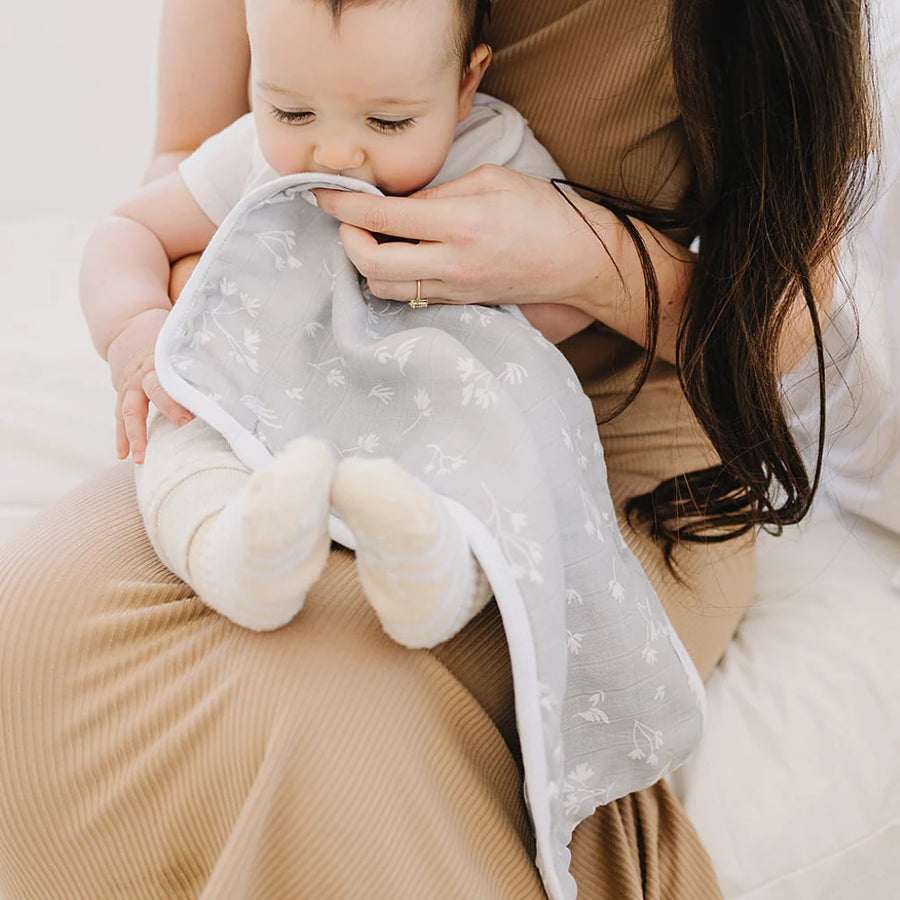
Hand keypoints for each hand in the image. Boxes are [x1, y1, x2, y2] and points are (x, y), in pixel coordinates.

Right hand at [106, 308, 192, 463]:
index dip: (182, 393)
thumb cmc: (159, 330)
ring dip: (134, 436)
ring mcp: (130, 387)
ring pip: (129, 413)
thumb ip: (197, 347)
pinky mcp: (123, 395)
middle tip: (183, 425)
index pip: (172, 377)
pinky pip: (120, 418)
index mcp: (158, 359)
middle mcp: (142, 375)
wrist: (124, 322)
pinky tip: (124, 456)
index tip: (196, 410)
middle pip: (153, 394)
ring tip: (139, 459)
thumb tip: (232, 357)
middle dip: (168, 410)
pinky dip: (122, 437)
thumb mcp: (177, 334)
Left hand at [313, 165, 613, 309]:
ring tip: (373, 237)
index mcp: (461, 222)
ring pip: (384, 287)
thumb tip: (398, 203)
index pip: (382, 215)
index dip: (342, 202)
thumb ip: (440, 193)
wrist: (578, 261)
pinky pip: (409, 296)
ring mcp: (454, 289)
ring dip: (367, 263)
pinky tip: (396, 256)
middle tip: (347, 219)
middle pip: (371, 263)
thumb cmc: (542, 212)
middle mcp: (452, 262)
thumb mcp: (492, 180)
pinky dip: (391, 276)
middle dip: (347, 240)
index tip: (320, 192)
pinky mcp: (458, 303)